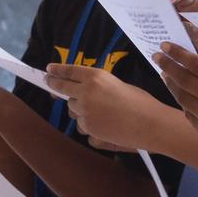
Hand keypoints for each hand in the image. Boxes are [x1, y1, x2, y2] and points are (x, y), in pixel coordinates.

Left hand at [45, 63, 160, 151]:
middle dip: (54, 84)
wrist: (149, 124)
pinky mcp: (88, 127)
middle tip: (49, 82)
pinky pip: (81, 123)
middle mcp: (85, 92)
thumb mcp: (117, 84)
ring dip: (79, 108)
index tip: (49, 70)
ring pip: (72, 108)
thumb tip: (84, 91)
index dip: (57, 70)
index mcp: (95, 76)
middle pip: (62, 88)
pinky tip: (104, 124)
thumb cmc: (140, 102)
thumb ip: (98, 86)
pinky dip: (88, 123)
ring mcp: (84, 111)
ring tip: (100, 112)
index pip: (70, 71)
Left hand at [158, 34, 197, 172]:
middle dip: (171, 61)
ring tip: (162, 69)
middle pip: (187, 75)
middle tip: (160, 50)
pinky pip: (190, 114)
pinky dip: (183, 102)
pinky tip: (180, 94)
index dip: (191, 41)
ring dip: (171, 81)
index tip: (181, 30)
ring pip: (184, 96)